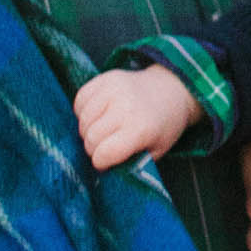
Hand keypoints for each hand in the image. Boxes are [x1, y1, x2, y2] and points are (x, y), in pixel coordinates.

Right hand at [75, 64, 199, 170]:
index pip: (103, 153)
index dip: (101, 163)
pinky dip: (83, 111)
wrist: (170, 90)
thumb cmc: (163, 125)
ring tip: (103, 130)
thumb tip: (106, 172)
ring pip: (82, 120)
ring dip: (88, 130)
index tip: (106, 162)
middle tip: (105, 147)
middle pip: (90, 137)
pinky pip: (80, 100)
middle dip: (94, 148)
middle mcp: (125, 106)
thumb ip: (132, 163)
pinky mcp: (104, 78)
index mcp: (140, 128)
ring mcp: (113, 89)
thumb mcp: (156, 151)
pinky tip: (98, 114)